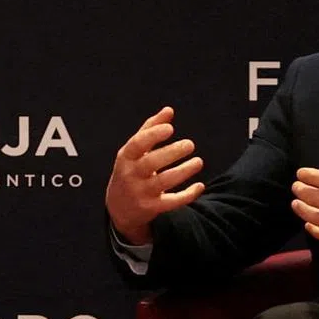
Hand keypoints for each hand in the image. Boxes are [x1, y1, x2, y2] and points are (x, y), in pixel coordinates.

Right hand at [106, 105, 204, 244]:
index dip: (153, 135)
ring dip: (183, 171)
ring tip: (199, 161)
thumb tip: (169, 110)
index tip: (170, 128)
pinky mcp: (151, 208)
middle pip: (152, 162)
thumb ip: (150, 129)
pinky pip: (172, 202)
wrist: (118, 207)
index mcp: (126, 157)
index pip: (137, 144)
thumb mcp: (134, 151)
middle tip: (190, 144)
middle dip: (172, 152)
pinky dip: (187, 194)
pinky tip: (200, 185)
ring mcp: (140, 192)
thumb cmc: (130, 170)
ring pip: (164, 182)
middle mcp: (131, 174)